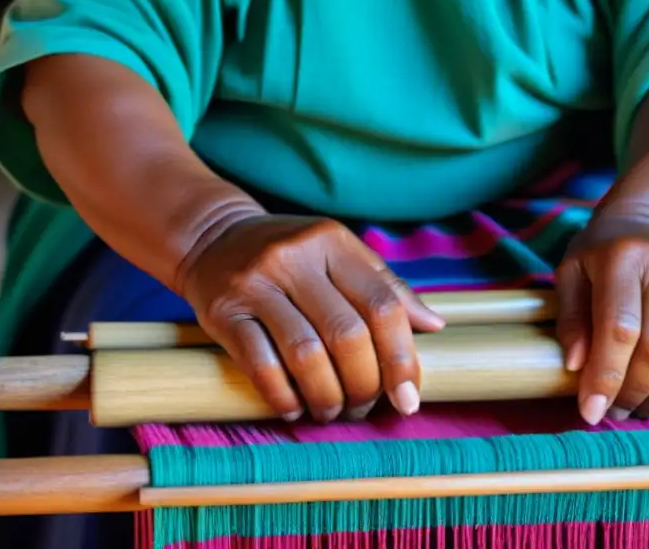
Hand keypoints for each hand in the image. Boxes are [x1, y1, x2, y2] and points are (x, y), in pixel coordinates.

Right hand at [177, 215, 444, 422]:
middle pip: (347, 334)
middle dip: (364, 383)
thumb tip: (435, 325)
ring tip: (333, 411)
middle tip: (365, 407)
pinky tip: (294, 408)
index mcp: (333, 242)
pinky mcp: (222, 312)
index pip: (382, 304)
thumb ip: (386, 286)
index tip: (409, 397)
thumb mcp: (340, 254)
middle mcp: (295, 259)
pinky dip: (283, 396)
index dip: (401, 357)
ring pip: (306, 354)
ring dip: (327, 396)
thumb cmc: (291, 254)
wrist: (212, 237)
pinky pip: (260, 365)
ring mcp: (255, 284)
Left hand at [555, 219, 648, 424]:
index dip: (607, 377)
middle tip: (622, 411)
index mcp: (625, 258)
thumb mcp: (571, 274)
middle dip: (640, 392)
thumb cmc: (601, 256)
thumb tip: (578, 366)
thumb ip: (571, 319)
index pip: (620, 329)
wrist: (643, 220)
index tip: (592, 412)